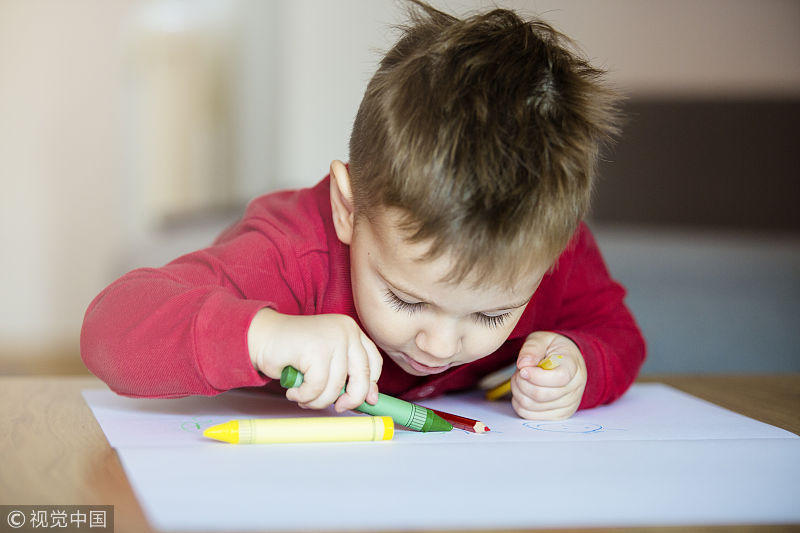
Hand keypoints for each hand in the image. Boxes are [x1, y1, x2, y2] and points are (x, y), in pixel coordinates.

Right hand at [247, 309, 381, 411]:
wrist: (262, 337)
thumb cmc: (293, 351)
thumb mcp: (327, 361)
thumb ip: (348, 375)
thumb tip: (370, 399)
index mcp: (351, 331)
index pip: (374, 362)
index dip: (370, 385)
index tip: (365, 401)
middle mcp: (346, 330)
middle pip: (363, 375)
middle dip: (351, 399)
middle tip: (338, 407)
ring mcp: (332, 338)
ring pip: (336, 385)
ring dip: (318, 400)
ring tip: (303, 397)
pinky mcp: (315, 348)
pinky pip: (317, 386)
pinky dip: (304, 396)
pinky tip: (293, 392)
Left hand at [511, 331, 586, 419]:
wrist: (566, 361)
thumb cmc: (552, 349)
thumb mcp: (542, 339)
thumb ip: (532, 348)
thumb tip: (523, 364)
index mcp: (574, 367)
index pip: (559, 378)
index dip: (536, 376)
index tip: (523, 369)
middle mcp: (575, 388)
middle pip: (542, 395)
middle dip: (522, 383)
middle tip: (519, 372)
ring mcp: (568, 404)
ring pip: (534, 406)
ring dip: (519, 392)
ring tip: (520, 380)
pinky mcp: (558, 415)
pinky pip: (532, 416)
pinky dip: (520, 404)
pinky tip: (521, 392)